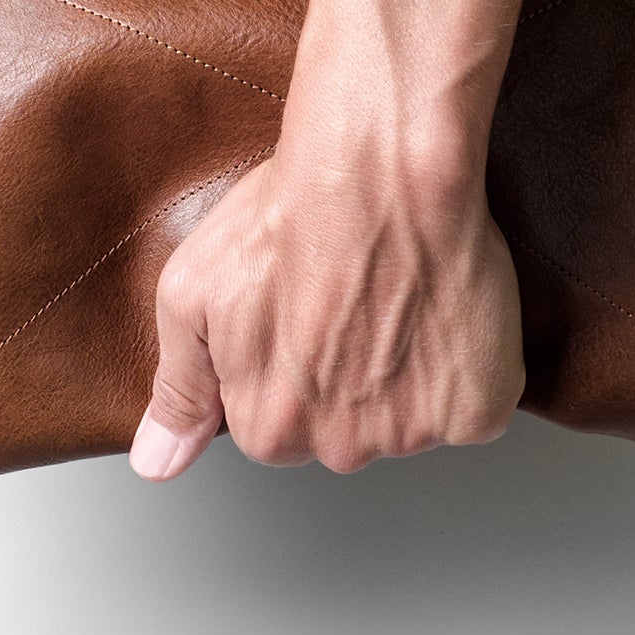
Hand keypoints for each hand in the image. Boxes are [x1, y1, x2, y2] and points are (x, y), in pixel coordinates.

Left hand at [133, 148, 522, 475]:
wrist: (379, 170)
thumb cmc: (286, 216)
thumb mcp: (191, 294)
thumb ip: (179, 390)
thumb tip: (157, 464)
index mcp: (267, 429)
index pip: (278, 426)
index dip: (293, 368)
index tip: (305, 317)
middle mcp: (339, 447)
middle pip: (345, 432)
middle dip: (350, 381)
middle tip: (353, 304)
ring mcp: (413, 432)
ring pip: (410, 421)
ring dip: (411, 374)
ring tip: (399, 301)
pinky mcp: (477, 408)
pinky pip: (474, 408)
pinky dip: (469, 370)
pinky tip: (444, 316)